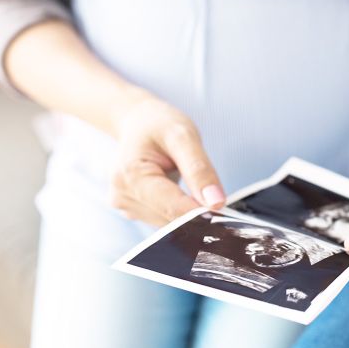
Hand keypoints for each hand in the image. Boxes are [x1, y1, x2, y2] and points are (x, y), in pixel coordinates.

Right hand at [110, 97, 225, 225]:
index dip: (202, 214)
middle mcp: (123, 195)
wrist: (138, 122)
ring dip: (189, 214)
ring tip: (197, 188)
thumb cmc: (159, 124)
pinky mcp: (133, 212)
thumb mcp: (184, 136)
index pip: (172, 208)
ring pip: (170, 224)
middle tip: (217, 197)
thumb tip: (216, 202)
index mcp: (131, 175)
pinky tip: (185, 194)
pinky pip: (165, 220)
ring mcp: (126, 206)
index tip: (225, 214)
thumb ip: (200, 169)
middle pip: (171, 219)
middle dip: (198, 214)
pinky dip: (181, 212)